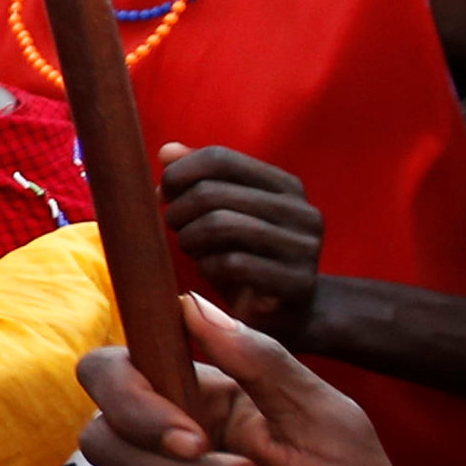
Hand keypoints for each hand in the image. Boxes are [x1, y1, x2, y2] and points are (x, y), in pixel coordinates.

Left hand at [159, 143, 322, 339]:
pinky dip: (207, 265)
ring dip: (190, 237)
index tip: (162, 192)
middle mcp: (302, 211)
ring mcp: (303, 247)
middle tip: (172, 226)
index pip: (221, 158)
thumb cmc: (248, 259)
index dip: (181, 172)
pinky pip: (232, 263)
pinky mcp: (296, 282)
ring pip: (220, 225)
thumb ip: (200, 181)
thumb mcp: (224, 215)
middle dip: (179, 209)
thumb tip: (167, 151)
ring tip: (188, 247)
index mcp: (286, 186)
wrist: (289, 315)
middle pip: (213, 192)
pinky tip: (207, 269)